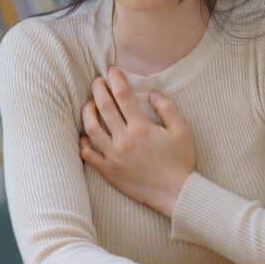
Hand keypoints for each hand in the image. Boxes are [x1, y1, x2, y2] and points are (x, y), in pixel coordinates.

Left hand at [78, 66, 194, 215]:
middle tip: (97, 81)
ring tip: (89, 103)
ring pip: (91, 128)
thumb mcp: (182, 131)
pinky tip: (83, 134)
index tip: (111, 69)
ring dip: (87, 112)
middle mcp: (124, 140)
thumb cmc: (181, 161)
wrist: (176, 194)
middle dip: (97, 89)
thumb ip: (167, 108)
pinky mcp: (109, 171)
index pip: (123, 96)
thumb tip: (152, 92)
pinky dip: (82, 142)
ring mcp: (114, 156)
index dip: (115, 79)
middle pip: (103, 107)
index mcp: (142, 128)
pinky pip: (89, 155)